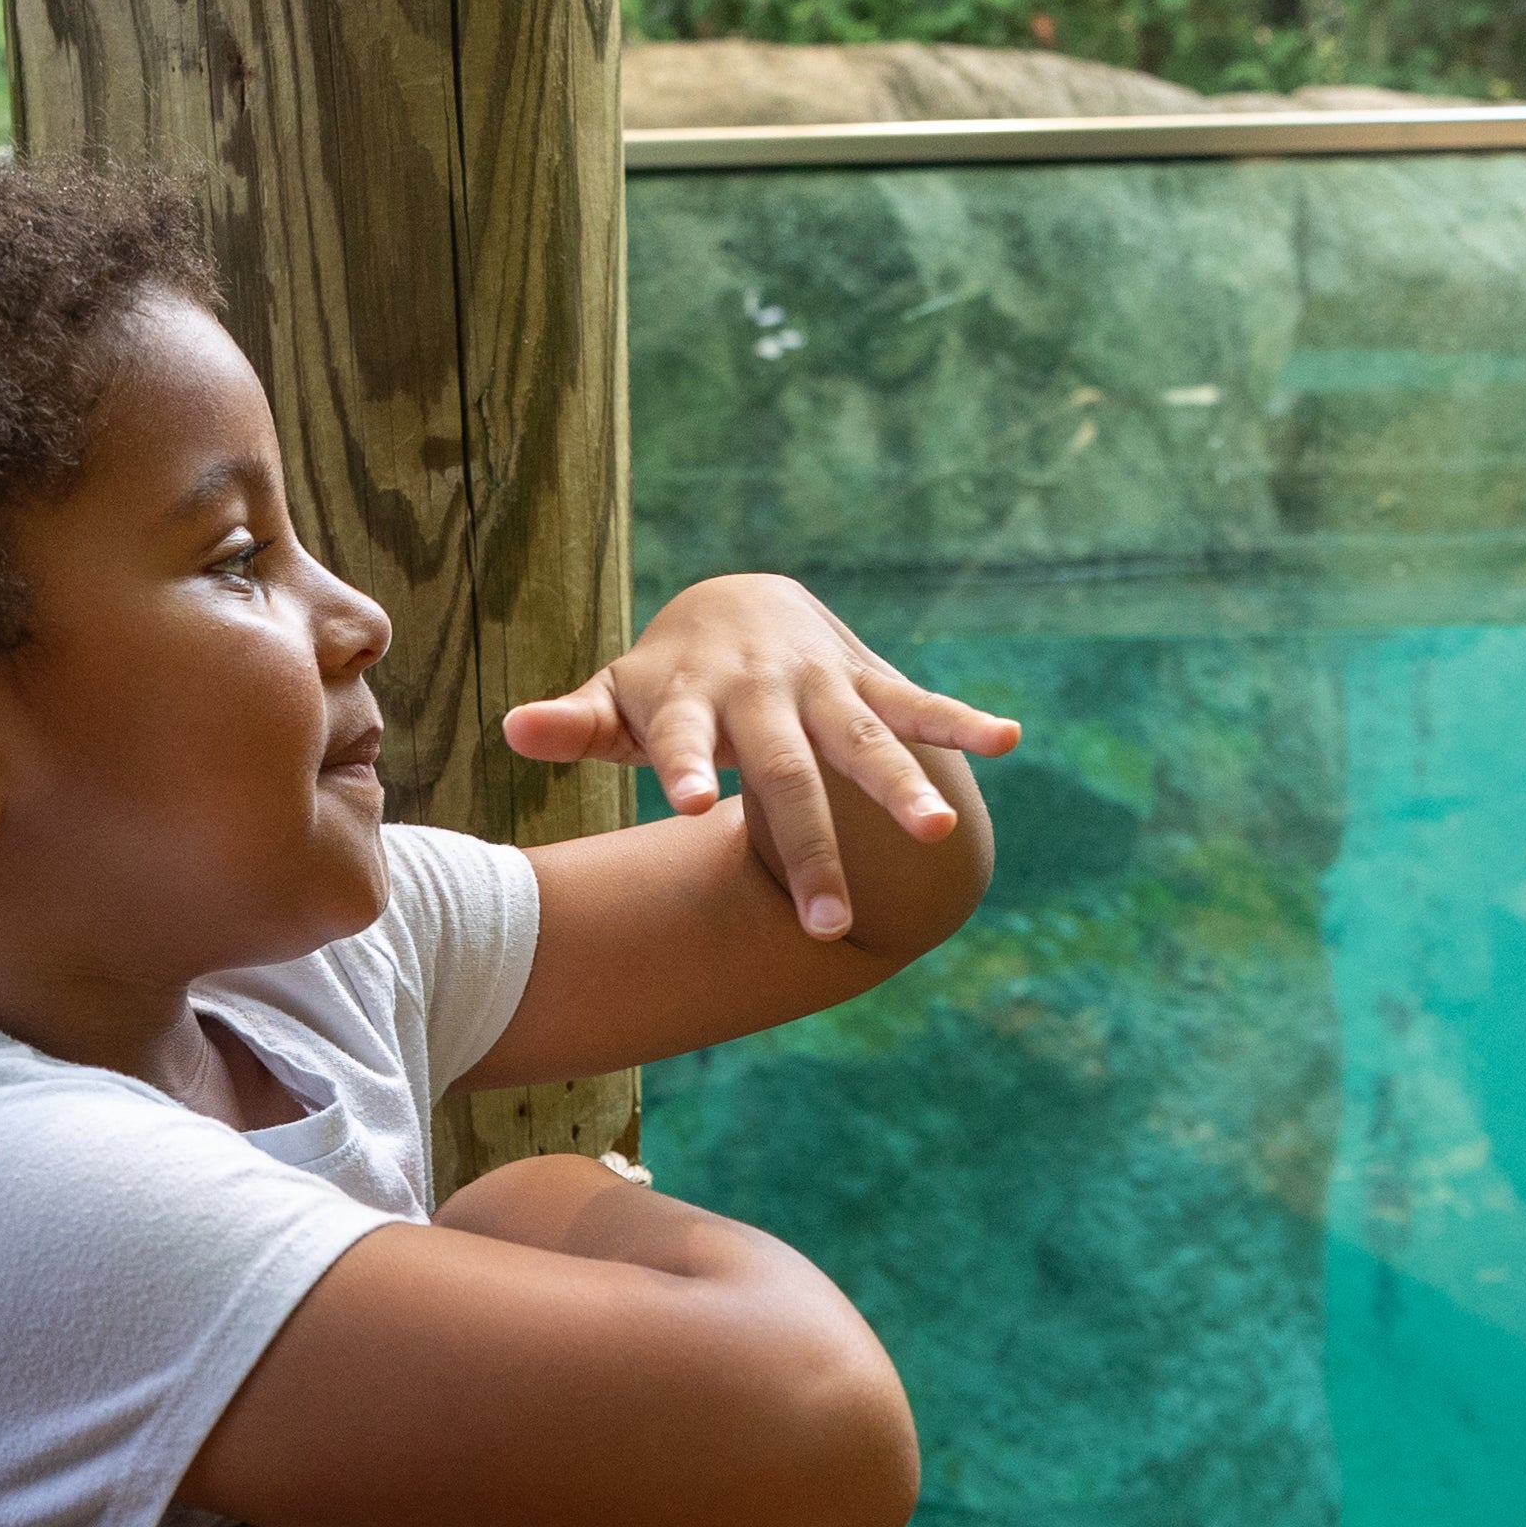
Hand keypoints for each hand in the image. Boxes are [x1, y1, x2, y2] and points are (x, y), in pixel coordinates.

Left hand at [499, 574, 1016, 938]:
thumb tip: (515, 730)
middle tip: (826, 925)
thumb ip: (573, 723)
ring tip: (937, 834)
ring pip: (864, 744)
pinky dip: (960, 723)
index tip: (693, 809)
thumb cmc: (666, 678)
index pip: (683, 740)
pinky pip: (918, 705)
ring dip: (900, 789)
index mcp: (693, 700)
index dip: (688, 767)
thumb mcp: (617, 699)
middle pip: (786, 774)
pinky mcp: (867, 683)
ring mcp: (820, 688)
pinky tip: (1010, 738)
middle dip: (809, 847)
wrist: (738, 600)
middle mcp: (761, 695)